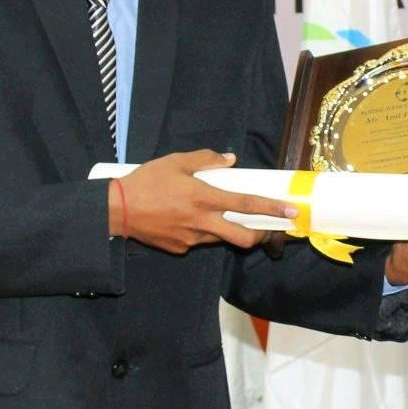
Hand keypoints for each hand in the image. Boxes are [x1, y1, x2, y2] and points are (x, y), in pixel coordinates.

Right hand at [113, 150, 299, 253]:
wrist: (116, 210)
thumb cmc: (146, 181)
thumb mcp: (175, 162)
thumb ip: (206, 159)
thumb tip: (230, 159)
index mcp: (204, 198)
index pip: (246, 204)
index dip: (272, 208)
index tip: (291, 211)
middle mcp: (202, 222)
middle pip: (242, 237)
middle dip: (260, 235)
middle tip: (265, 229)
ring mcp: (191, 240)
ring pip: (220, 239)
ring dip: (226, 230)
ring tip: (212, 214)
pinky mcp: (180, 249)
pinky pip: (199, 241)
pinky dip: (201, 232)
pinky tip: (184, 220)